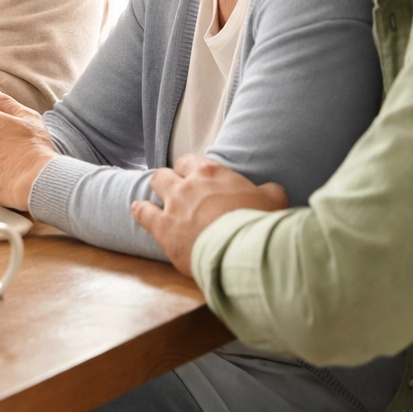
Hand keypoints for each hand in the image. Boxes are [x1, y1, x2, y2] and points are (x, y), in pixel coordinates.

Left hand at [131, 155, 289, 277]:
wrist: (242, 250)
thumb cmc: (258, 223)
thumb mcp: (274, 200)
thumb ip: (269, 191)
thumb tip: (271, 189)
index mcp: (212, 173)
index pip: (192, 161)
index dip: (192, 170)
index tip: (195, 178)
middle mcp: (188, 184)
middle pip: (169, 172)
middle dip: (172, 179)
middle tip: (179, 189)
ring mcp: (173, 205)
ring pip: (156, 184)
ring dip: (157, 190)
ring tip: (158, 197)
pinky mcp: (163, 228)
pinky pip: (143, 213)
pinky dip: (141, 210)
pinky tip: (139, 209)